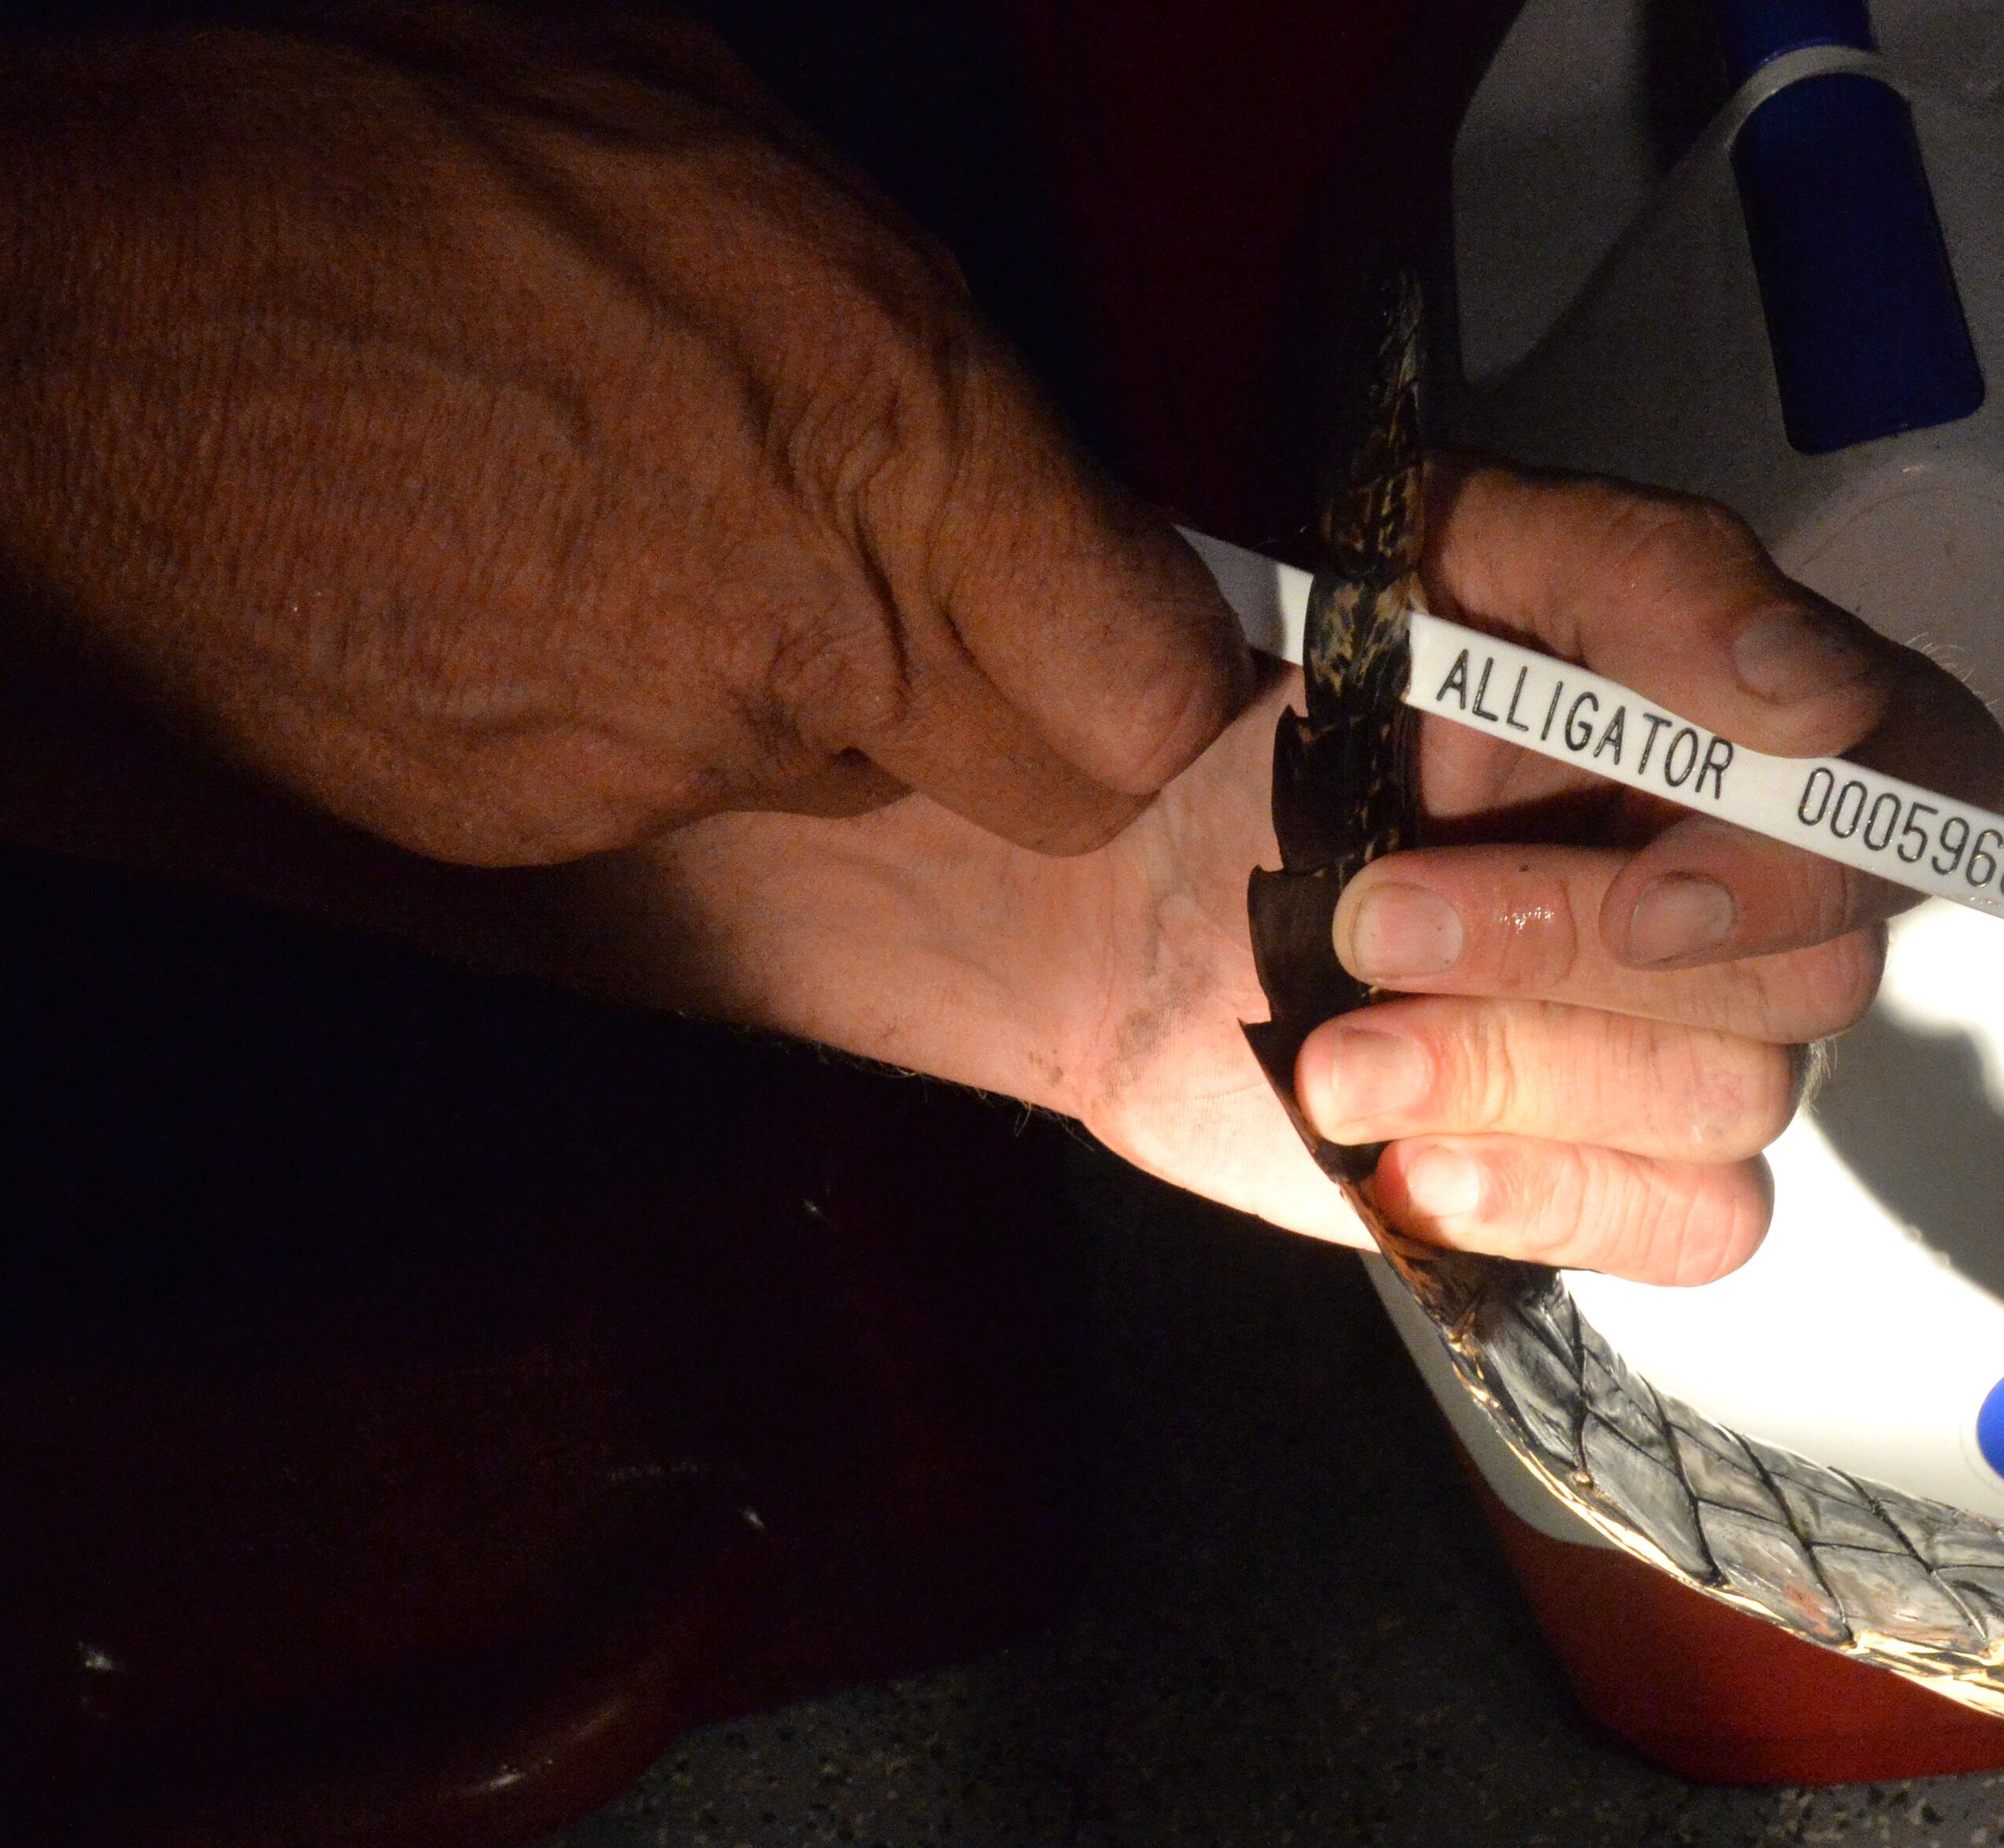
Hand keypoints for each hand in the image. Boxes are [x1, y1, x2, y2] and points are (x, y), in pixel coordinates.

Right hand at [0, 4, 1241, 864]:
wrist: (48, 333)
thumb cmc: (352, 164)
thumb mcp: (697, 130)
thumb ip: (908, 321)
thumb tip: (1012, 438)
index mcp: (887, 434)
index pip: (1152, 682)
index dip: (1164, 660)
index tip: (1140, 611)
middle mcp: (803, 637)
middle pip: (1044, 781)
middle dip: (1019, 697)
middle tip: (924, 577)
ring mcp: (663, 758)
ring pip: (839, 767)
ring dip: (799, 668)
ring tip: (635, 508)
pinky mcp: (530, 831)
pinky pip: (668, 786)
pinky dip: (630, 697)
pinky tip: (521, 569)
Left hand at [606, 460, 2003, 1284]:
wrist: (1125, 875)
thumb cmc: (1287, 704)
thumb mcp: (1436, 556)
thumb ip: (1634, 574)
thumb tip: (1802, 678)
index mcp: (1747, 729)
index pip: (1935, 779)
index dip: (1860, 815)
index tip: (1687, 808)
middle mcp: (1754, 897)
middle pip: (1814, 961)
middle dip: (1576, 943)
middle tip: (1365, 915)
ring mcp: (1690, 1050)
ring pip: (1734, 1098)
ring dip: (1517, 1068)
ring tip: (1329, 1050)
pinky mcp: (1613, 1176)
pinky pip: (1692, 1228)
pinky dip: (1552, 1196)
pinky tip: (1414, 1163)